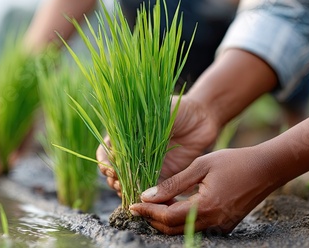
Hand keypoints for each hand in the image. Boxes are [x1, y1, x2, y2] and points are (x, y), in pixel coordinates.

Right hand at [96, 96, 219, 194]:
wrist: (204, 116)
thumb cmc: (179, 108)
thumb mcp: (157, 112)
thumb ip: (140, 126)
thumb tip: (122, 142)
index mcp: (127, 134)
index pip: (107, 150)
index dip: (105, 161)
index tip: (109, 167)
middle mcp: (134, 151)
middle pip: (115, 170)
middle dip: (113, 179)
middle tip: (118, 182)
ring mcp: (147, 164)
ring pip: (129, 182)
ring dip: (125, 189)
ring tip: (127, 192)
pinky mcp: (163, 175)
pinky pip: (150, 189)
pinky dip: (144, 196)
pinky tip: (142, 199)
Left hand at [129, 147, 278, 234]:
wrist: (268, 168)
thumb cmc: (235, 161)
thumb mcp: (201, 166)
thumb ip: (174, 183)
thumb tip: (147, 195)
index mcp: (206, 206)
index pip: (167, 218)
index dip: (147, 212)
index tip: (131, 204)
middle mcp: (213, 222)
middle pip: (173, 229)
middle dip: (153, 219)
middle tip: (139, 205)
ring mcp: (221, 226)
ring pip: (185, 229)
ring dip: (166, 219)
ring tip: (154, 202)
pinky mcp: (226, 224)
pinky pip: (198, 226)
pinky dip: (182, 218)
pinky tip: (175, 203)